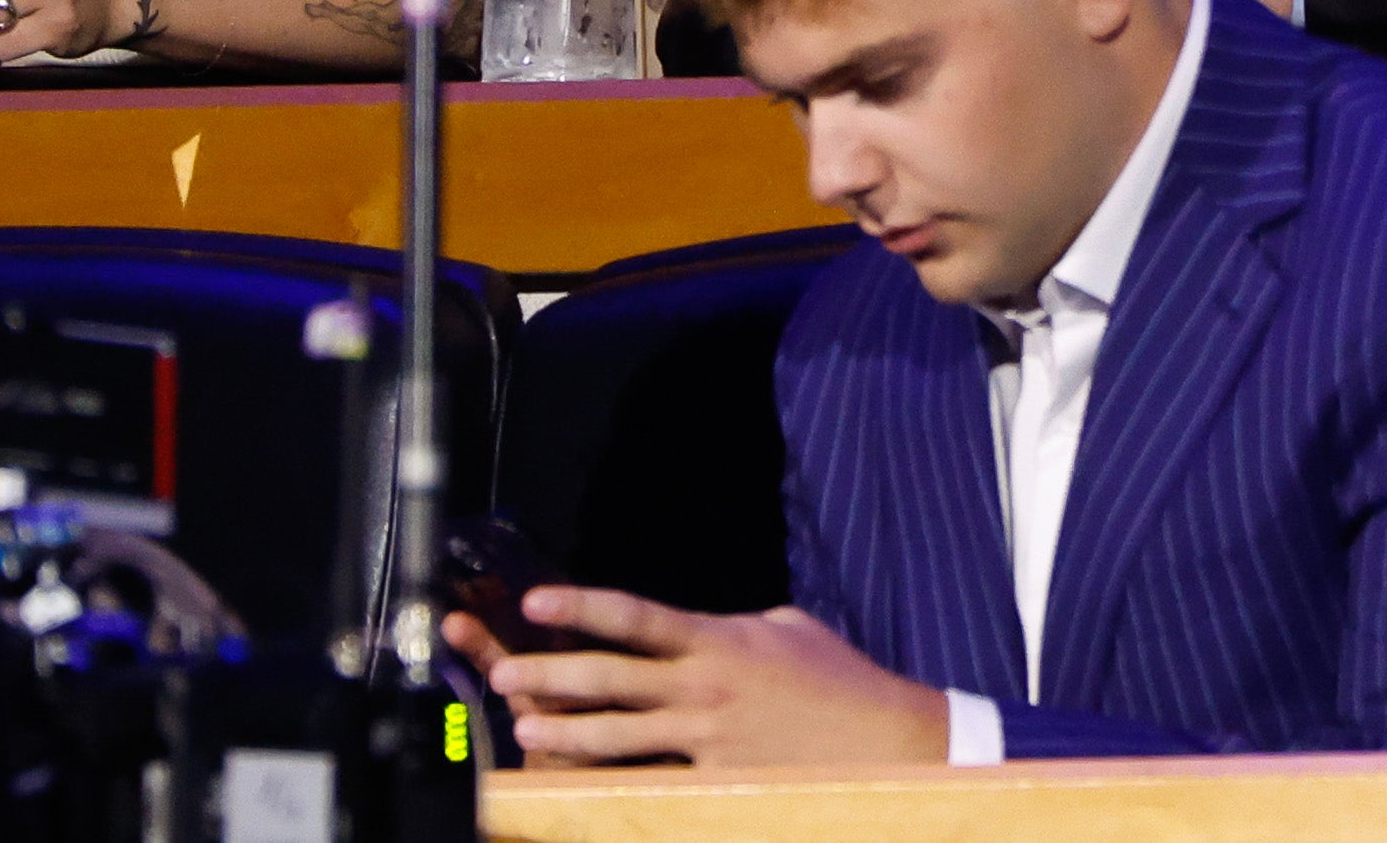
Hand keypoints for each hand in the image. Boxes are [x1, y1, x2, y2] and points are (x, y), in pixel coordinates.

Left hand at [446, 588, 946, 768]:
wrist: (887, 744)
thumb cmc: (839, 681)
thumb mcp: (785, 629)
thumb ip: (731, 626)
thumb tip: (703, 625)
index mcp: (717, 640)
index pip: (634, 616)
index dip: (581, 606)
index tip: (535, 601)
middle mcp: (704, 687)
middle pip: (609, 679)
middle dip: (548, 675)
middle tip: (499, 673)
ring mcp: (708, 741)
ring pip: (617, 738)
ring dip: (563, 732)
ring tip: (523, 729)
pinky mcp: (716, 783)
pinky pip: (651, 781)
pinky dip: (610, 781)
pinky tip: (576, 783)